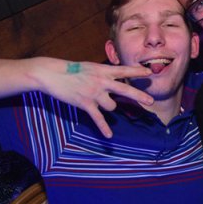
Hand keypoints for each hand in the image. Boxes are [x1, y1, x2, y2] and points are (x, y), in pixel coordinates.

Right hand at [37, 60, 153, 137]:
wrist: (52, 74)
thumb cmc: (72, 70)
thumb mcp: (91, 67)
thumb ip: (104, 74)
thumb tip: (115, 80)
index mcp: (103, 70)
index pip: (124, 70)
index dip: (137, 71)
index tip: (149, 72)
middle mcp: (101, 81)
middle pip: (124, 89)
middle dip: (139, 96)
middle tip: (151, 101)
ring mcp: (94, 93)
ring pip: (112, 106)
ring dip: (110, 107)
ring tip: (99, 102)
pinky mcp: (85, 103)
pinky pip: (98, 118)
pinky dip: (104, 127)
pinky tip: (109, 136)